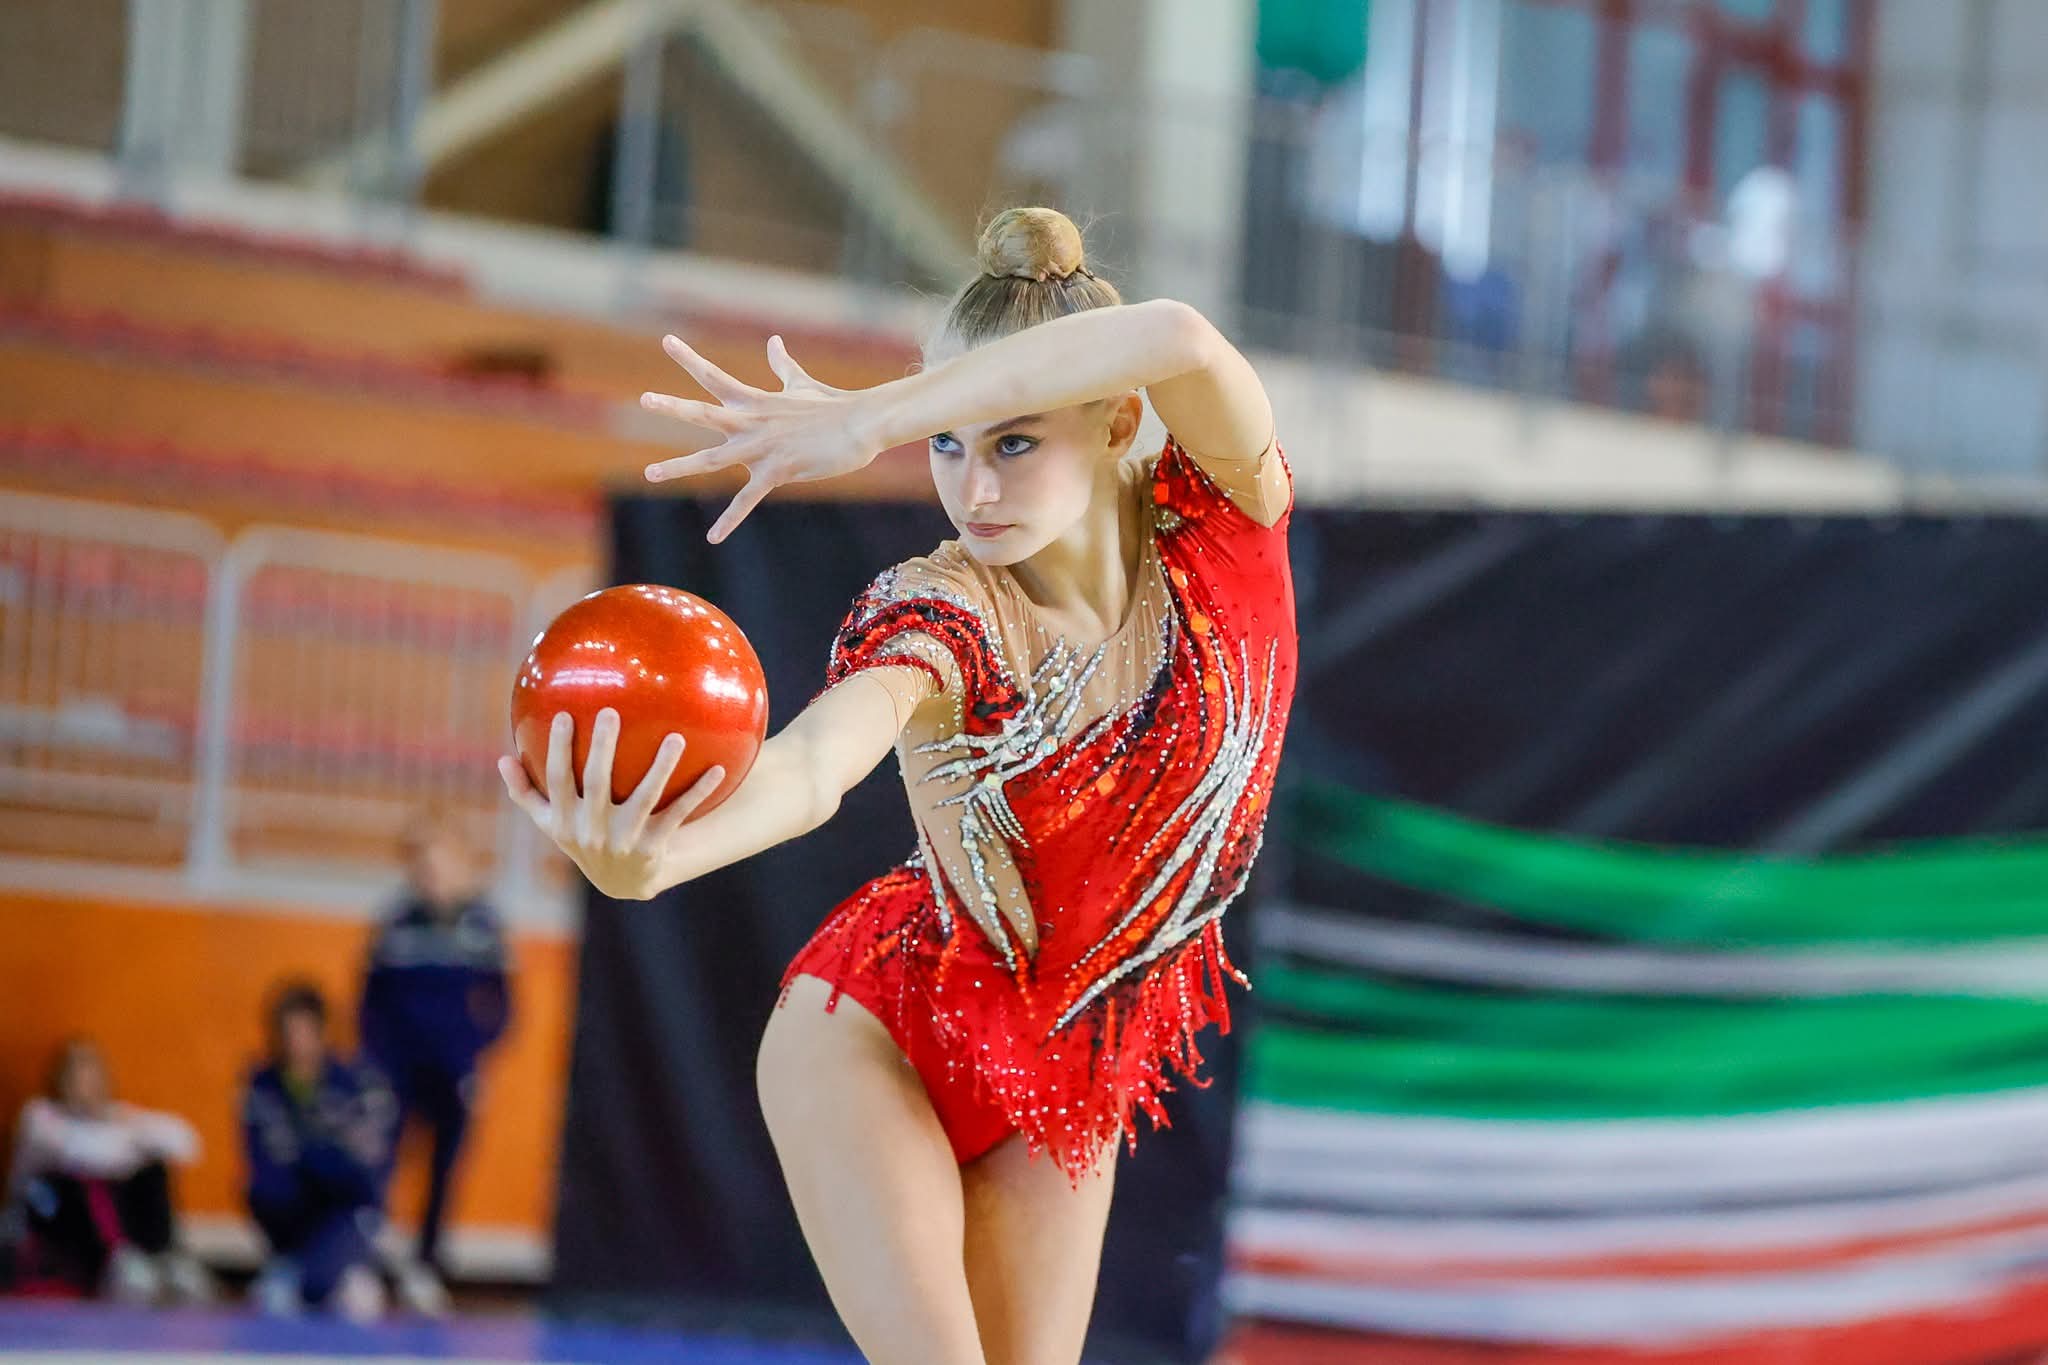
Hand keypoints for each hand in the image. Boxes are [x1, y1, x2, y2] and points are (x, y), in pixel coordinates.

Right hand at [497, 708, 725, 899]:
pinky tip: (717, 769)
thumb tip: (502, 758)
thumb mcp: (550, 823)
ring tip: (676, 738)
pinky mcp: (653, 847)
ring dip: (661, 767)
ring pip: (644, 797)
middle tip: (611, 712)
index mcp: (564, 820)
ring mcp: (624, 839)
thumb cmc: (583, 839)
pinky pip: (678, 814)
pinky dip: (698, 792)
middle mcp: (592, 830)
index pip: (557, 779)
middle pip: (596, 783)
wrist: (622, 882)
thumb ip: (526, 793)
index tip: (563, 715)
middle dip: (602, 747)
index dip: (558, 749)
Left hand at [641, 333, 882, 541]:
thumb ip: (783, 366)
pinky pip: (746, 500)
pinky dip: (729, 520)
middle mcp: (752, 422)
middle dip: (673, 407)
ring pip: (711, 458)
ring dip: (678, 466)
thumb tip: (774, 341)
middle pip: (704, 413)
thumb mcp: (802, 384)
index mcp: (755, 401)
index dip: (689, 359)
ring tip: (650, 474)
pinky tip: (713, 537)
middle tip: (645, 399)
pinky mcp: (777, 471)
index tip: (667, 342)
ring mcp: (762, 447)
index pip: (714, 377)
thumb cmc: (834, 405)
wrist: (861, 423)